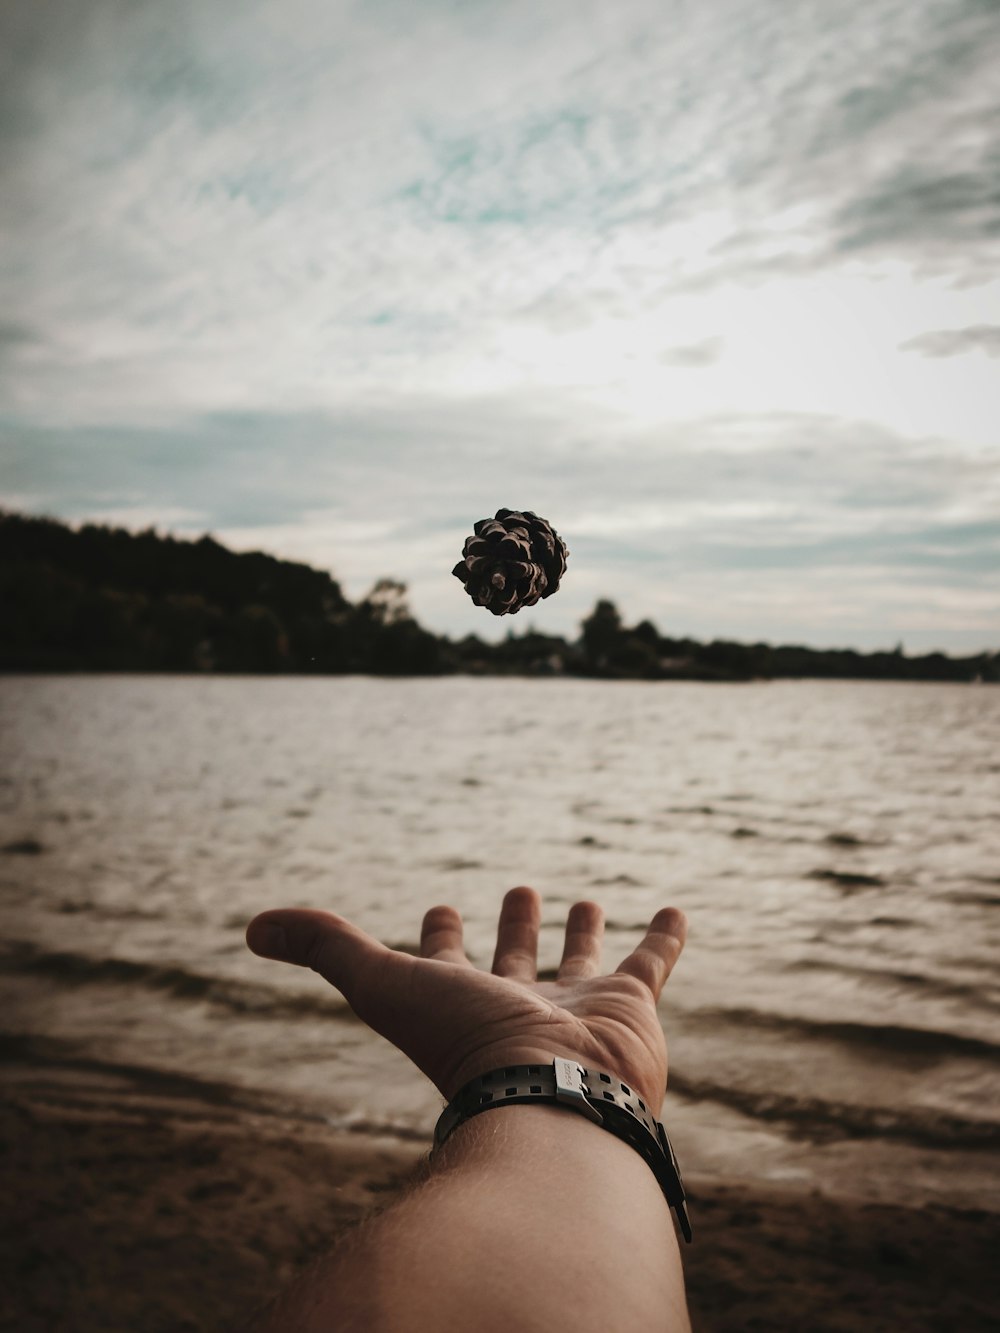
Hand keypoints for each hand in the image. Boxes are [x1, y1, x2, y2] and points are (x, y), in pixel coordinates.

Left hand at [246, 886, 685, 1109]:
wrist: (554, 1095)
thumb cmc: (464, 1043)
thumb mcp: (383, 981)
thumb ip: (324, 947)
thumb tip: (251, 926)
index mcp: (463, 1002)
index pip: (446, 962)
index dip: (440, 935)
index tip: (439, 908)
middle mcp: (519, 1006)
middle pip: (515, 960)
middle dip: (514, 928)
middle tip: (518, 890)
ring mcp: (577, 1005)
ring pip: (581, 958)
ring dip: (579, 931)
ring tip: (583, 899)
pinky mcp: (631, 1004)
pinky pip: (652, 962)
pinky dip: (664, 935)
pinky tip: (674, 909)